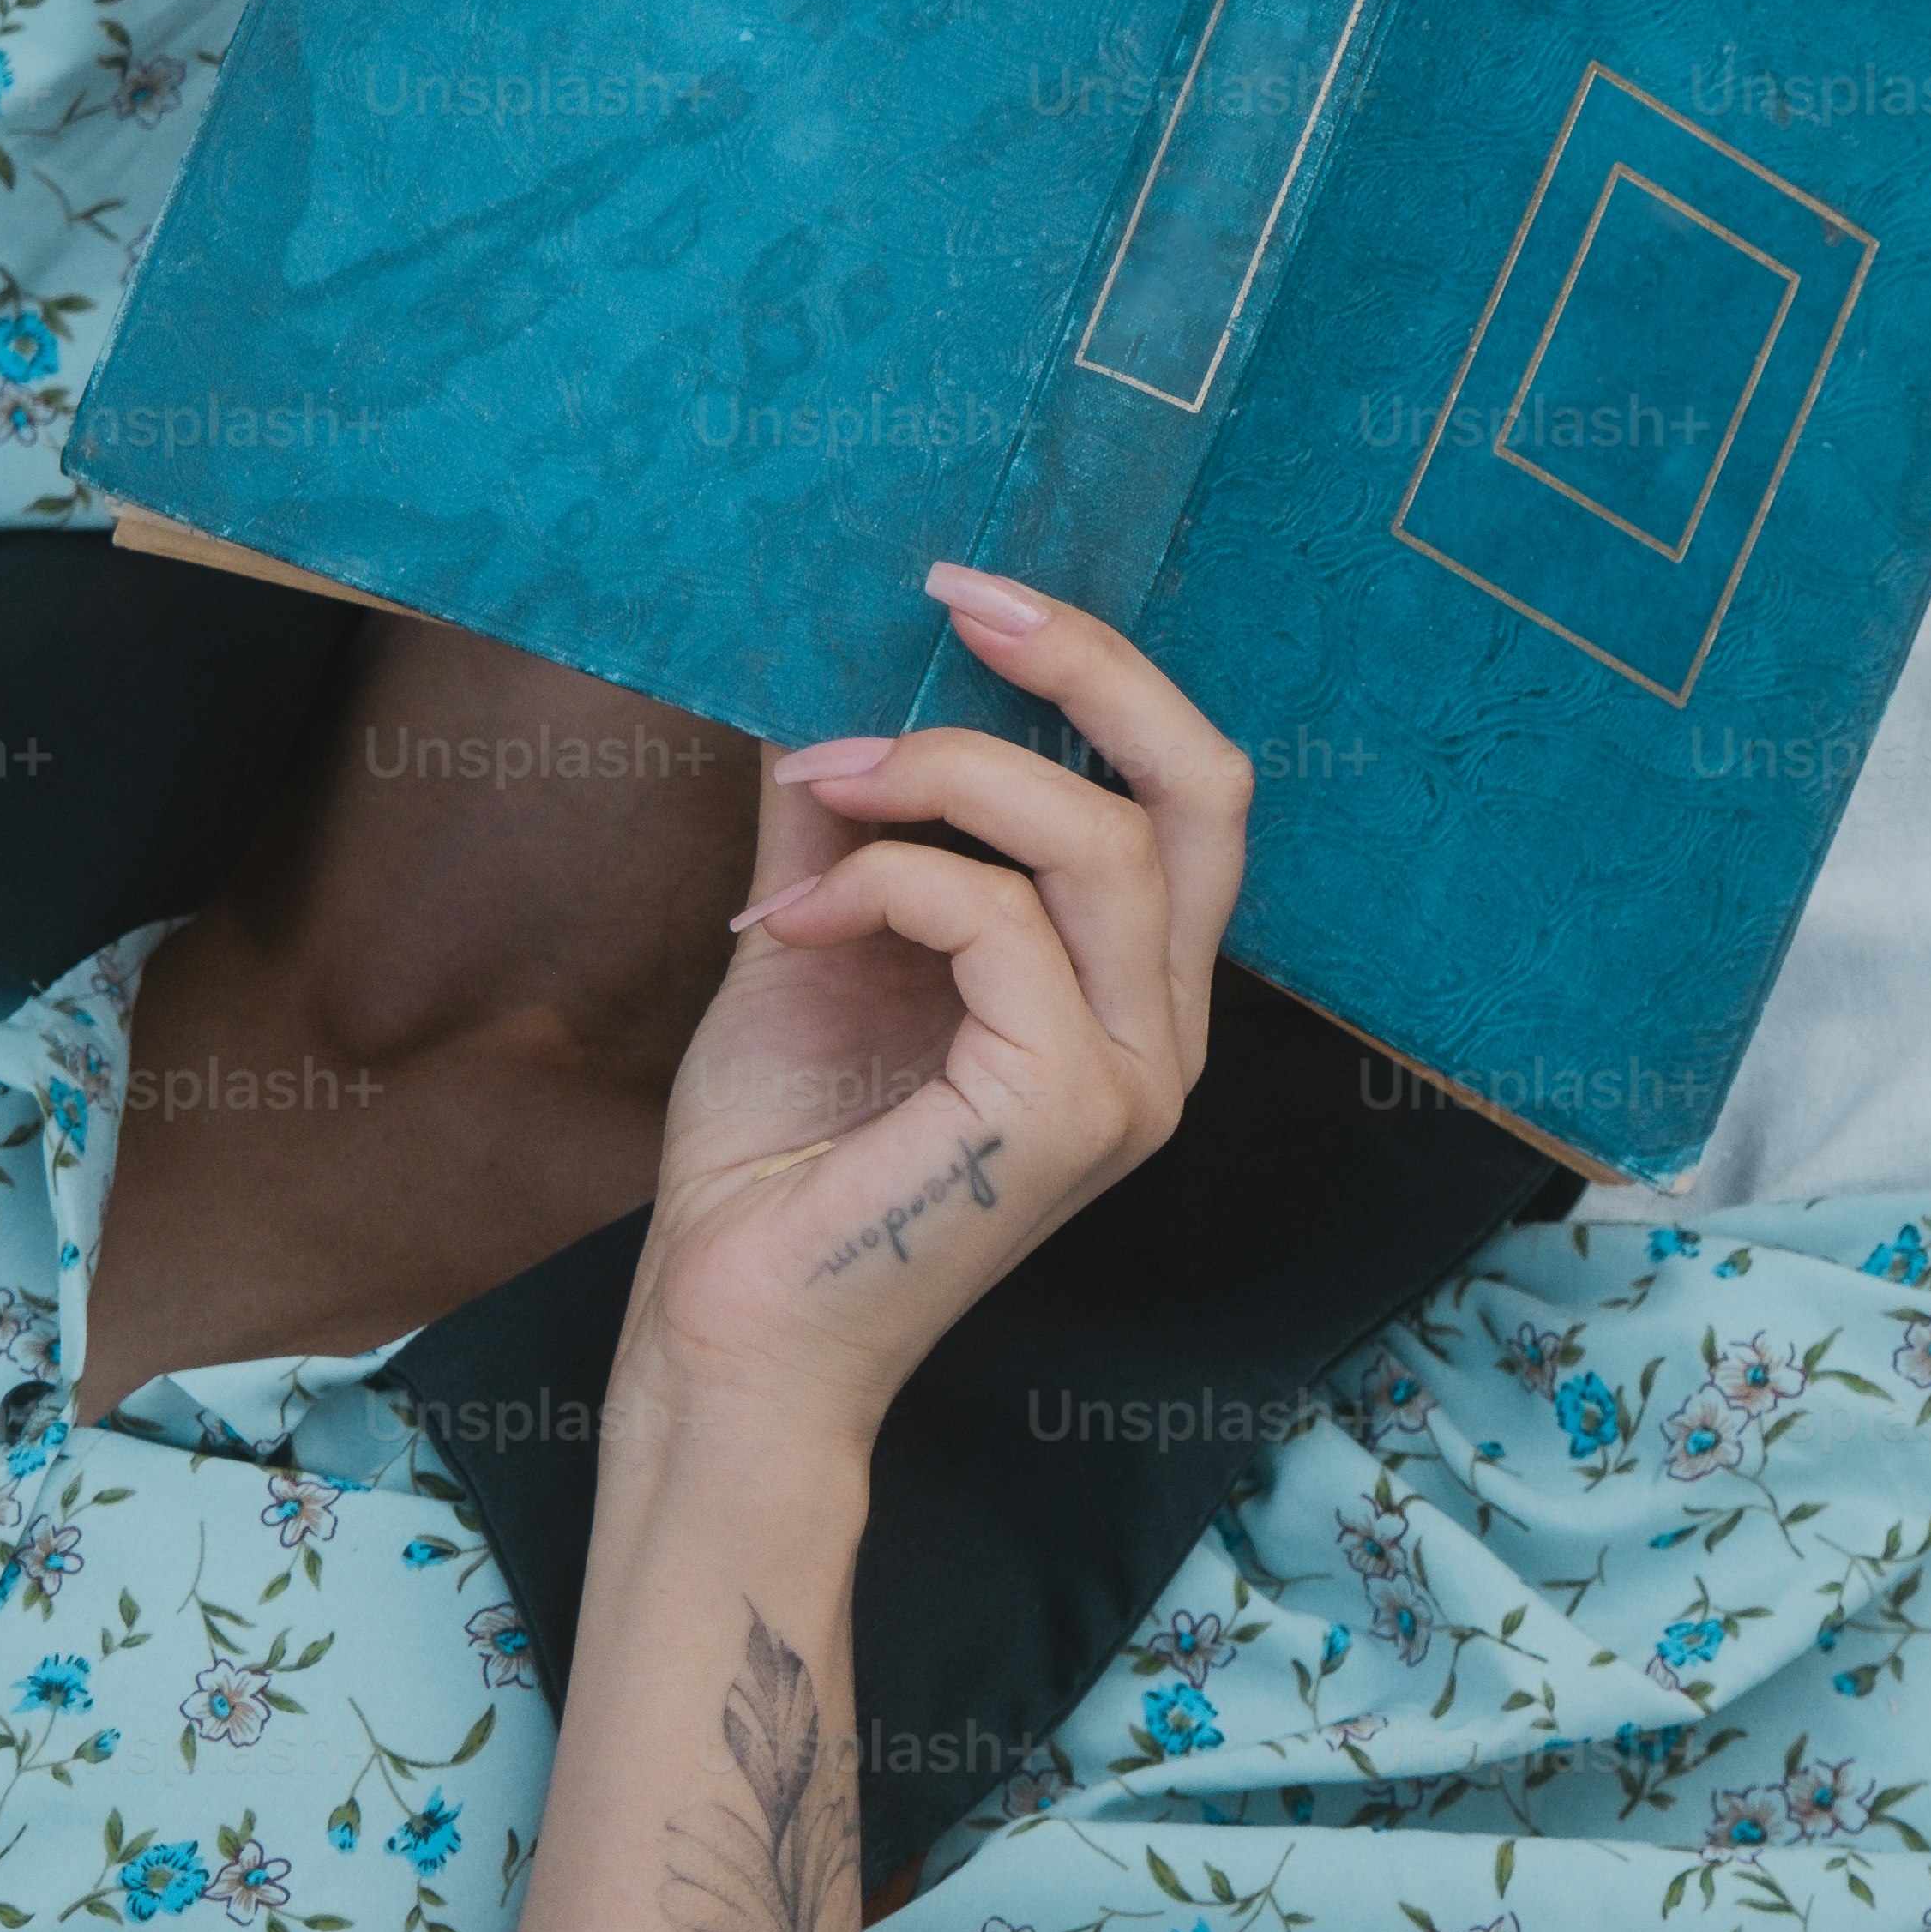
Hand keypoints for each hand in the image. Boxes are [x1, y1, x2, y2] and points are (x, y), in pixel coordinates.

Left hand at [620, 561, 1230, 1444]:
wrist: (728, 1335)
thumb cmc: (775, 1164)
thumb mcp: (818, 939)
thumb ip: (852, 821)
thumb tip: (829, 674)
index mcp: (1131, 990)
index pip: (1183, 792)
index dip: (1098, 672)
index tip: (965, 596)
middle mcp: (1162, 1032)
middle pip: (1202, 789)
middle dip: (1084, 668)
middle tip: (956, 602)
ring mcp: (1133, 1079)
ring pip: (1097, 842)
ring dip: (943, 775)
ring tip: (824, 783)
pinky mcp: (1068, 1112)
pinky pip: (998, 923)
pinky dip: (884, 882)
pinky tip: (790, 925)